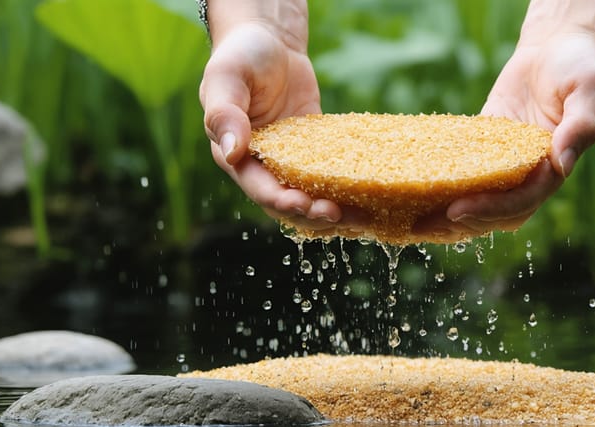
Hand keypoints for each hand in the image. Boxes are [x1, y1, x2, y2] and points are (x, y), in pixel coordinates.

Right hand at [199, 2, 366, 232]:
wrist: (270, 41)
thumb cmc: (242, 55)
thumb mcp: (226, 77)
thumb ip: (224, 113)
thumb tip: (231, 152)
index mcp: (236, 157)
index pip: (259, 189)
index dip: (280, 201)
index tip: (303, 204)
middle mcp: (262, 167)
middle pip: (287, 203)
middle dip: (311, 213)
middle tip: (337, 213)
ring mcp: (289, 162)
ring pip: (311, 196)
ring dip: (333, 211)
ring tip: (361, 216)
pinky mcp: (314, 153)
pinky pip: (330, 175)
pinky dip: (347, 188)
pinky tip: (371, 195)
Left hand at [414, 31, 594, 239]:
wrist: (557, 47)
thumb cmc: (578, 66)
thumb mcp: (588, 89)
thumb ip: (581, 126)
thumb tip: (561, 164)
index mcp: (552, 169)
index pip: (521, 201)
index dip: (491, 208)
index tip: (459, 209)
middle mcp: (528, 174)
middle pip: (495, 213)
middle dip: (462, 221)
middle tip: (424, 221)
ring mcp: (505, 164)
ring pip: (477, 201)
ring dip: (448, 215)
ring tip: (412, 219)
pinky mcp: (483, 149)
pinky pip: (462, 173)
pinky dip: (441, 185)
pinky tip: (412, 189)